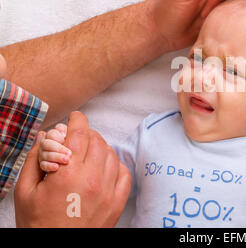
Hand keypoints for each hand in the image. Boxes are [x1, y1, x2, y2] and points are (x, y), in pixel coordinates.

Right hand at [14, 111, 130, 226]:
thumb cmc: (38, 223)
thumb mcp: (25, 191)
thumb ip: (35, 160)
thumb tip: (46, 136)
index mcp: (68, 173)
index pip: (79, 134)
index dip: (77, 120)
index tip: (75, 117)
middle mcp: (92, 179)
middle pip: (97, 141)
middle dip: (87, 133)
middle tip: (77, 136)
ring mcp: (108, 191)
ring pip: (112, 154)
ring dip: (101, 147)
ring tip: (89, 150)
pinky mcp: (117, 203)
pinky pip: (124, 174)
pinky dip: (117, 164)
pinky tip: (106, 166)